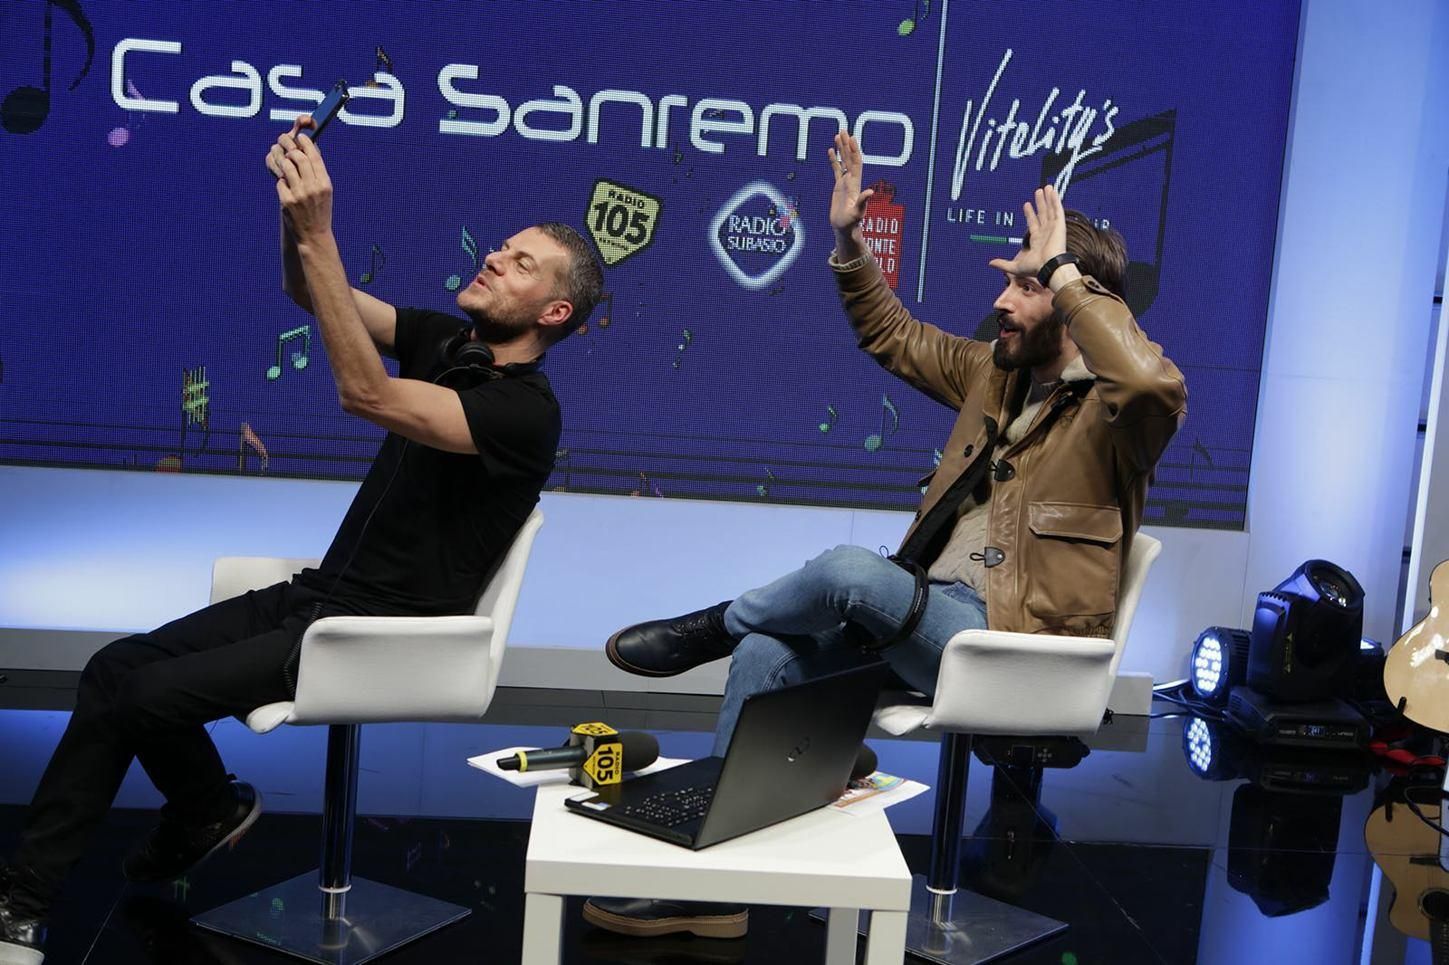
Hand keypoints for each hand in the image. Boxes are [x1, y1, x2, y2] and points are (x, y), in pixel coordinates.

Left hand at [271, 117, 332, 240]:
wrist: (313, 235)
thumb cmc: (320, 211)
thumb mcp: (325, 192)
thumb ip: (317, 173)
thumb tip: (307, 151)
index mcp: (325, 184)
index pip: (314, 157)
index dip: (306, 143)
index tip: (300, 137)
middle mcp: (313, 188)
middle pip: (299, 158)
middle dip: (291, 148)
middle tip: (287, 145)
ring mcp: (299, 195)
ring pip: (287, 167)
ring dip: (284, 162)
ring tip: (285, 163)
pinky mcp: (286, 201)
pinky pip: (280, 182)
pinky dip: (282, 181)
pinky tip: (285, 185)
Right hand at [828, 130, 873, 238]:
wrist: (845, 229)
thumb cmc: (851, 222)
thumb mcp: (857, 212)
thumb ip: (863, 202)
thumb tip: (870, 192)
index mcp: (855, 184)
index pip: (856, 163)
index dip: (854, 150)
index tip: (850, 138)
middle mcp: (852, 180)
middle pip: (850, 158)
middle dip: (847, 144)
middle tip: (843, 130)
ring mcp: (845, 182)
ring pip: (844, 161)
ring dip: (841, 148)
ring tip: (837, 135)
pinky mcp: (839, 186)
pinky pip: (836, 169)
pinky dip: (834, 159)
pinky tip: (830, 150)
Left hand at [988, 185, 1066, 278]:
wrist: (1049, 267)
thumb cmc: (1035, 268)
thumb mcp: (1015, 266)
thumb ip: (1003, 263)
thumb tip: (990, 263)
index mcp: (1037, 241)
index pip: (1033, 223)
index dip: (1030, 214)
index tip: (1026, 204)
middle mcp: (1046, 233)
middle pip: (1043, 214)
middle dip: (1040, 203)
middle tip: (1038, 192)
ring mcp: (1054, 228)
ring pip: (1051, 209)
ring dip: (1048, 198)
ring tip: (1046, 187)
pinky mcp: (1060, 224)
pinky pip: (1057, 209)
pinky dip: (1055, 200)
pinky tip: (1052, 191)